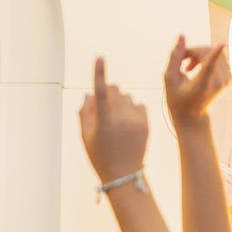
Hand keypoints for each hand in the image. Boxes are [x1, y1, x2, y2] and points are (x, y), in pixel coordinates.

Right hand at [79, 57, 148, 183]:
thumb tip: (89, 93)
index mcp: (104, 120)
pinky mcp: (146, 122)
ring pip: (126, 96)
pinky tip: (127, 122)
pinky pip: (138, 104)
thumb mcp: (85, 136)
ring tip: (115, 119)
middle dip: (107, 92)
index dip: (99, 73)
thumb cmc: (99, 155)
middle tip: (102, 107)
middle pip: (114, 89)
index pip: (100, 91)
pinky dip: (131, 108)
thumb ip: (85, 112)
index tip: (100, 57)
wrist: (124, 174)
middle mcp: (121, 117)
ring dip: (119, 101)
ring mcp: (136, 119)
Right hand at [164, 36, 229, 125]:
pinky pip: (218, 56)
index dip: (214, 53)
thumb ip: (175, 58)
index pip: (209, 66)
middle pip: (206, 52)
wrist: (192, 115)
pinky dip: (206, 57)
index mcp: (201, 85)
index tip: (221, 43)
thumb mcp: (169, 79)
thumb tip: (182, 36)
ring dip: (199, 54)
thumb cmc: (177, 98)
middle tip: (182, 61)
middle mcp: (217, 82)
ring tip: (189, 67)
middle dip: (192, 51)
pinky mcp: (229, 76)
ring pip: (213, 51)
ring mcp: (226, 79)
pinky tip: (197, 67)